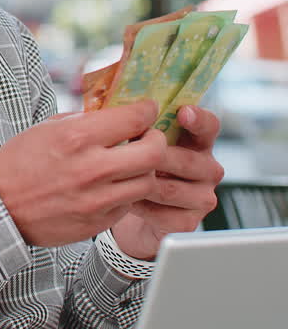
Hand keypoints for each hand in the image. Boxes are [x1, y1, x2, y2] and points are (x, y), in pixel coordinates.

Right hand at [0, 100, 167, 248]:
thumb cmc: (19, 163)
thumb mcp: (48, 129)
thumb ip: (85, 121)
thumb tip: (116, 111)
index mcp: (77, 138)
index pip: (134, 118)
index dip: (147, 110)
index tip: (147, 109)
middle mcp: (91, 169)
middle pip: (154, 153)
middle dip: (157, 140)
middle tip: (149, 138)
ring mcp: (96, 200)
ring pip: (147, 182)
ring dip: (144, 170)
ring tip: (131, 164)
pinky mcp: (97, 223)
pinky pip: (129, 205)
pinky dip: (127, 193)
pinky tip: (113, 186)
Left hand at [111, 105, 222, 260]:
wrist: (133, 210)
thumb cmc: (136, 166)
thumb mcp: (140, 142)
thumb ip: (139, 125)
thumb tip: (120, 108)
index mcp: (198, 141)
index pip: (208, 125)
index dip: (198, 118)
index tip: (183, 112)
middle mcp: (208, 168)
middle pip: (186, 160)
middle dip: (153, 157)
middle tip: (128, 156)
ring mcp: (203, 196)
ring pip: (171, 188)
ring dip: (142, 184)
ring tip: (121, 180)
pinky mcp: (191, 221)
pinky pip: (165, 214)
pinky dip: (142, 208)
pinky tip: (129, 202)